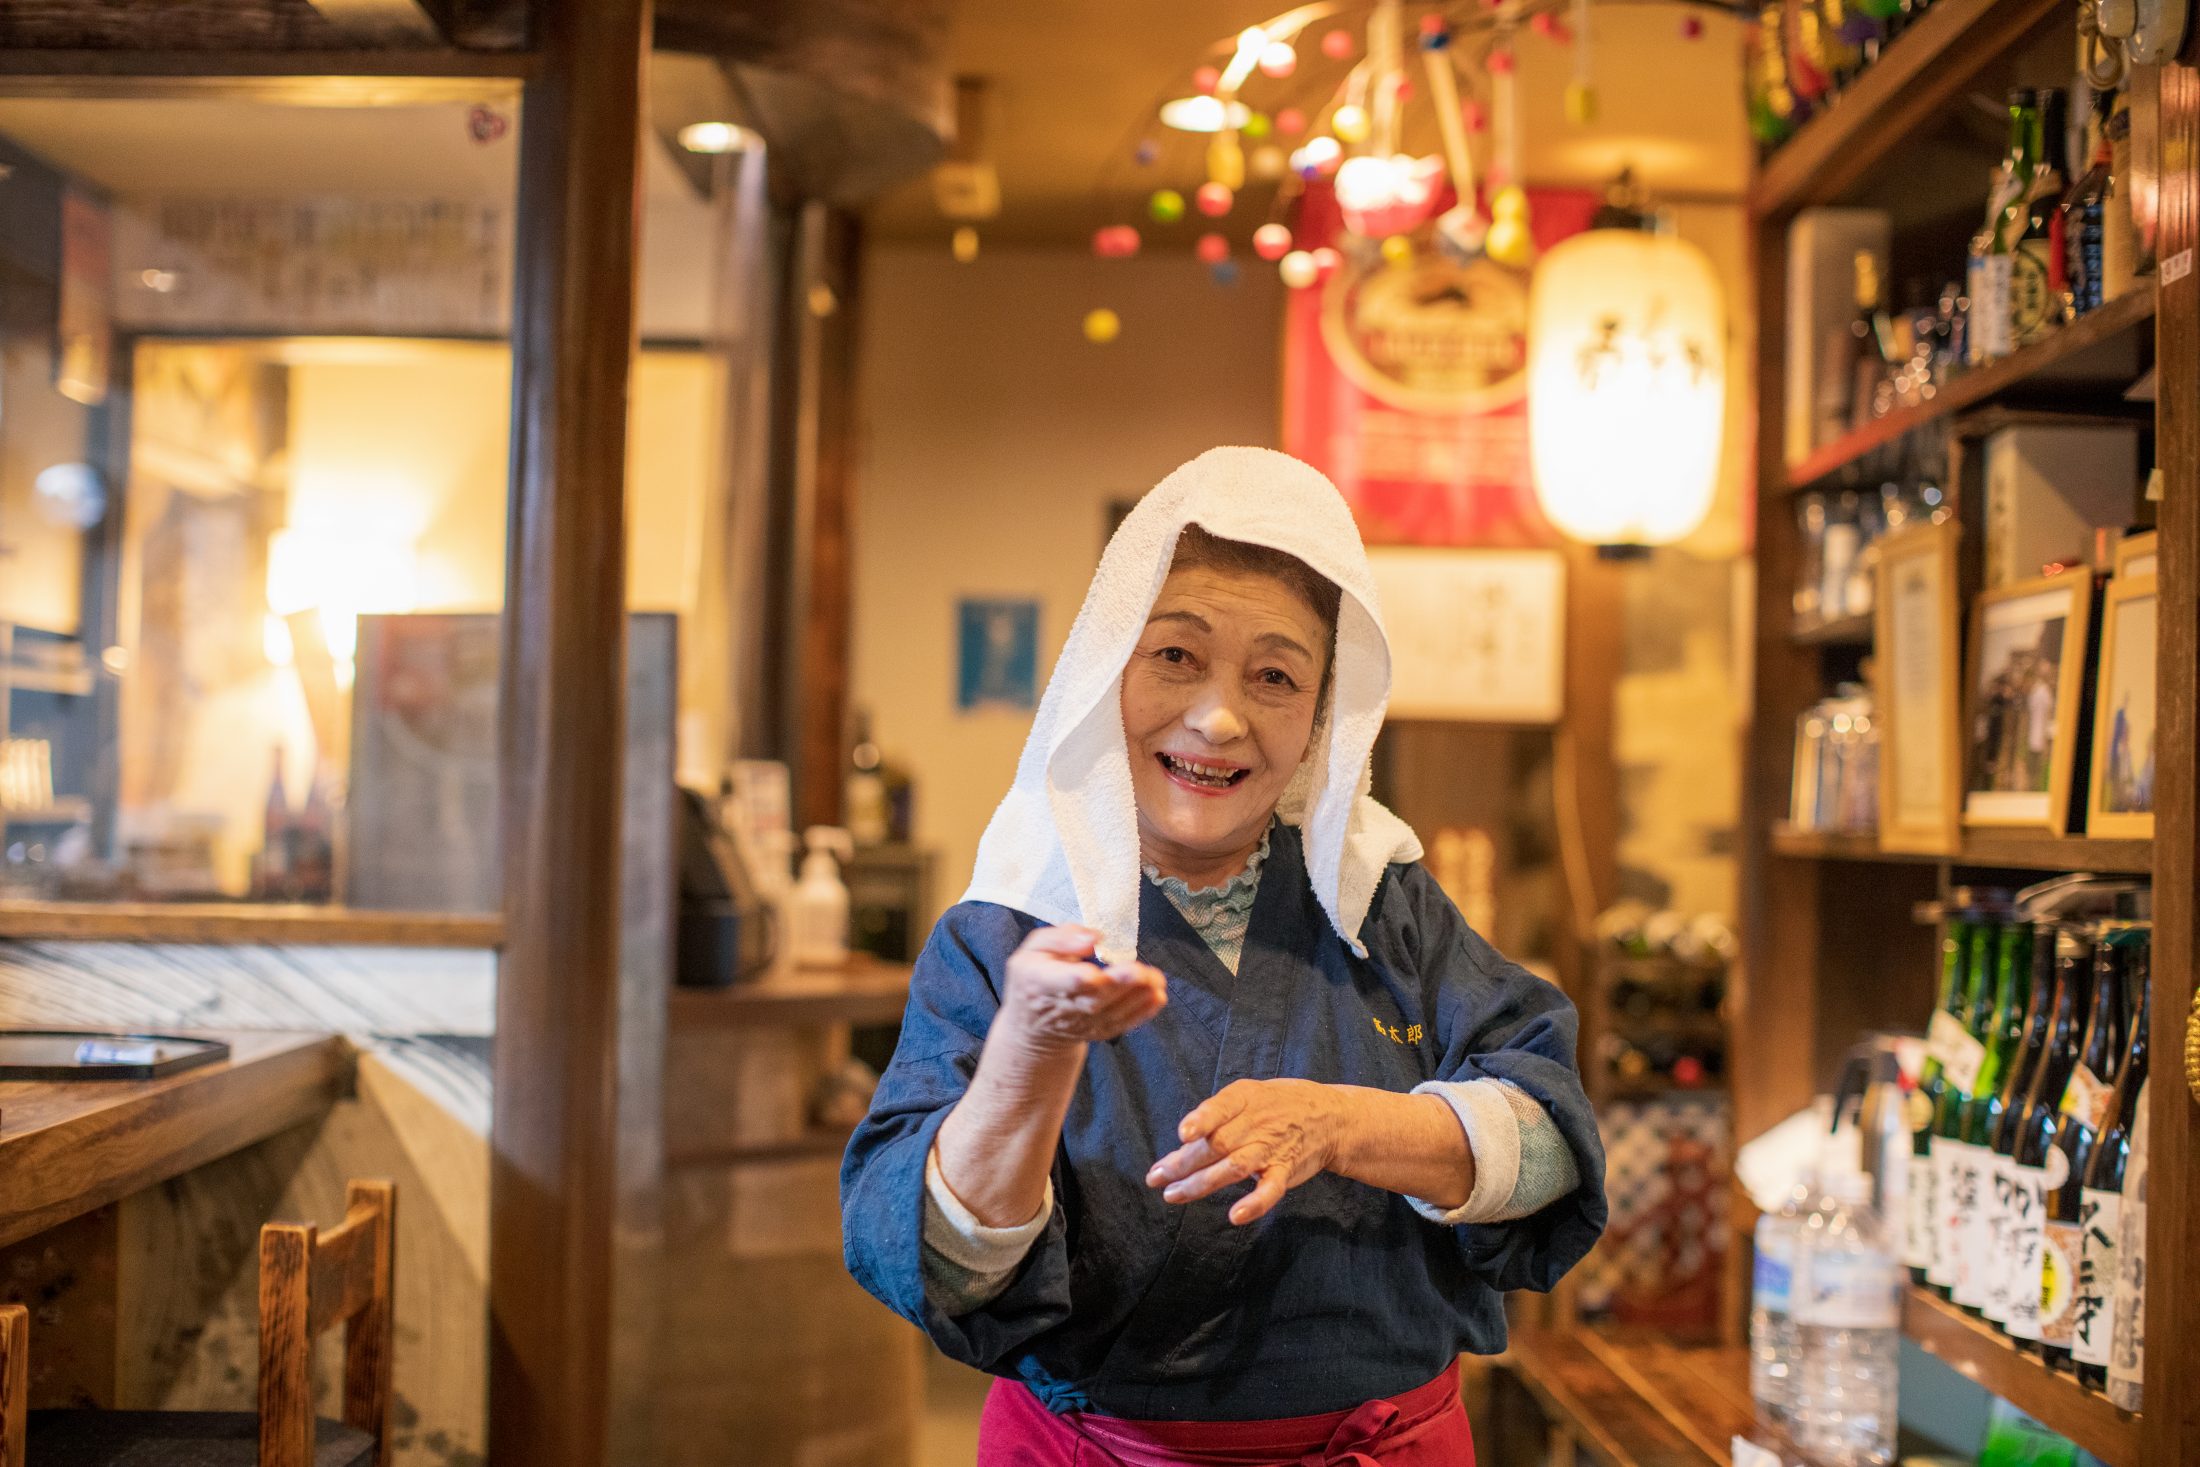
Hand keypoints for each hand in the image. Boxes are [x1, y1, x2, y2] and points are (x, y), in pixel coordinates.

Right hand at [992, 924, 1167, 1056]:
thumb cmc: (1034, 977)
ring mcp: (1081, 1023)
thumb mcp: (1033, 948)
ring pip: (1112, 1012)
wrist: (1033, 1026)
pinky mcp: (1097, 1031)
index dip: (1081, 978)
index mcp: (1041, 981)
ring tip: (1157, 980)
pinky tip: (1157, 996)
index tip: (1097, 971)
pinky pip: (1121, 1023)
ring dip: (1138, 997)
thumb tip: (1094, 938)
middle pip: (1095, 997)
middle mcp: (1062, 1006)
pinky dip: (1141, 1012)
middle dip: (1121, 984)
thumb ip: (1061, 938)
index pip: (1063, 981)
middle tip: (1145, 972)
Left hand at [1146, 1078, 1346, 1225]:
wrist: (1329, 1117)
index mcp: (1245, 1098)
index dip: (1202, 1120)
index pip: (1221, 1108)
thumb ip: (1216, 1117)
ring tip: (1174, 1194)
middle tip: (1156, 1178)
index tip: (1182, 1134)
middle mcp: (1257, 1123)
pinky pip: (1270, 1189)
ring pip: (1234, 1167)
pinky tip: (1236, 1216)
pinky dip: (1255, 1203)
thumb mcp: (1248, 1096)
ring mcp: (1271, 1149)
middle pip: (1217, 1144)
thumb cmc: (1277, 1105)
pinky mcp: (1285, 1171)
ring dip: (1202, 1183)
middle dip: (1183, 1163)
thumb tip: (1180, 1145)